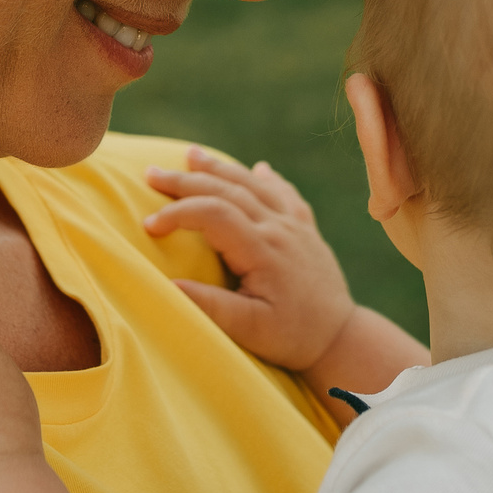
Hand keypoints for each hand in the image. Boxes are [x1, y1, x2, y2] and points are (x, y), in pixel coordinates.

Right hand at [144, 147, 355, 371]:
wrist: (342, 338)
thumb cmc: (292, 337)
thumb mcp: (248, 329)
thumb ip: (209, 306)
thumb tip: (167, 284)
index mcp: (264, 249)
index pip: (214, 215)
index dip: (178, 213)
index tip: (149, 225)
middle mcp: (280, 228)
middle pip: (228, 190)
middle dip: (186, 180)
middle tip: (150, 173)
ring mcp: (296, 225)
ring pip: (254, 184)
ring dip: (220, 168)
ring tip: (191, 155)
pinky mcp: (307, 230)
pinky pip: (285, 194)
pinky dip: (267, 178)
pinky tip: (259, 168)